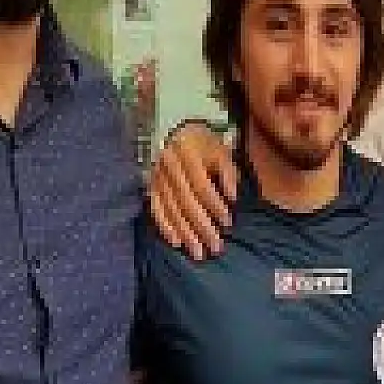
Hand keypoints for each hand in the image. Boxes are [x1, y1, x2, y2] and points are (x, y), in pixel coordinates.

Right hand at [148, 122, 237, 259]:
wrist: (178, 131)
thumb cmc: (206, 145)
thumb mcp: (222, 151)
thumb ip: (228, 174)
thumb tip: (232, 198)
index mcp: (187, 152)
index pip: (201, 185)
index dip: (214, 205)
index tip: (227, 223)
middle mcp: (168, 166)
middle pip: (186, 202)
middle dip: (202, 227)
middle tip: (215, 247)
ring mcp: (157, 177)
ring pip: (171, 209)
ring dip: (185, 233)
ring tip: (198, 252)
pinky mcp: (150, 187)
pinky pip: (156, 210)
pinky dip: (166, 227)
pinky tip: (176, 242)